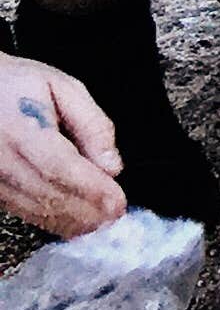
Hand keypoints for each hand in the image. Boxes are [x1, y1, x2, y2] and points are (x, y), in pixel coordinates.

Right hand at [0, 53, 124, 234]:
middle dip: (85, 211)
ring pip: (33, 210)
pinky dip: (49, 220)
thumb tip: (112, 165)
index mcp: (21, 132)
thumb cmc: (15, 84)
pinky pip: (20, 211)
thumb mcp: (61, 87)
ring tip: (100, 225)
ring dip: (69, 222)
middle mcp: (2, 163)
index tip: (118, 203)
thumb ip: (91, 124)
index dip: (91, 190)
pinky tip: (72, 224)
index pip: (61, 169)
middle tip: (115, 219)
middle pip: (48, 196)